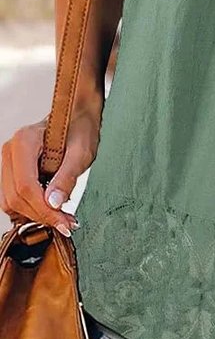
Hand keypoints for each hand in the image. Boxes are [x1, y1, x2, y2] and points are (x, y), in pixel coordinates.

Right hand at [0, 96, 102, 236]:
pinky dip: (30, 208)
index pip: (25, 186)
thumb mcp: (82, 152)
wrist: (78, 114)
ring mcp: (8, 161)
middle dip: (40, 215)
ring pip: (10, 200)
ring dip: (34, 214)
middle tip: (67, 224)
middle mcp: (10, 151)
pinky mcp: (12, 170)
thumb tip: (53, 203)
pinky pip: (13, 196)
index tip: (64, 223)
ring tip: (61, 218)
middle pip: (15, 197)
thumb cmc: (82, 127)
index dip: (44, 209)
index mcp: (25, 142)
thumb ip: (67, 177)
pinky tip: (51, 209)